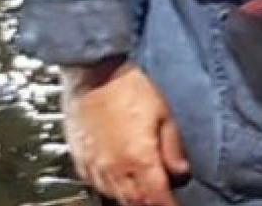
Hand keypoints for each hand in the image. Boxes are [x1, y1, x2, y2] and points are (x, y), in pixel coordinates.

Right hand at [61, 59, 190, 205]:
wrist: (92, 69)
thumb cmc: (126, 86)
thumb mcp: (163, 114)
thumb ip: (173, 147)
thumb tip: (181, 171)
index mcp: (139, 159)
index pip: (158, 198)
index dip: (170, 205)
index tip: (175, 204)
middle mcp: (114, 166)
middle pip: (136, 201)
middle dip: (150, 202)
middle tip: (160, 197)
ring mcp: (94, 163)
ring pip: (114, 195)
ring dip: (130, 196)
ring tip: (140, 190)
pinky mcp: (80, 156)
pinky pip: (94, 182)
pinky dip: (108, 186)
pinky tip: (116, 178)